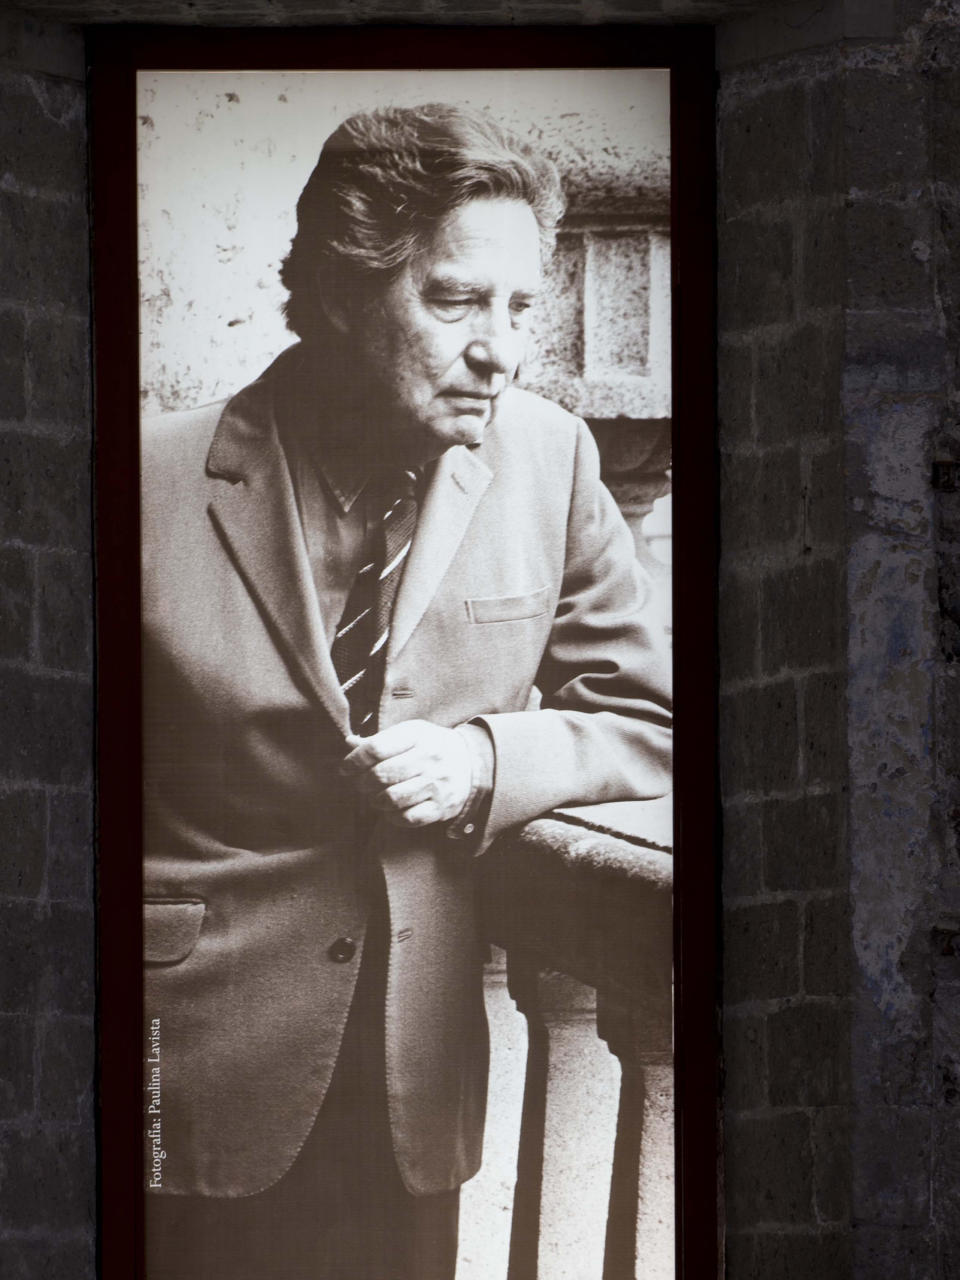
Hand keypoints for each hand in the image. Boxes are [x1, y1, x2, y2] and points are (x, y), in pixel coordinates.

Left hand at [340, 720, 472, 827]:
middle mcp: (429, 758)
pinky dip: (392, 817)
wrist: (472, 763)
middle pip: (380, 775)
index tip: (346, 768)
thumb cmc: (431, 747)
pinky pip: (407, 818)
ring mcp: (437, 784)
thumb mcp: (410, 734)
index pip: (376, 748)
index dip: (354, 760)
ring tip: (376, 797)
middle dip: (362, 783)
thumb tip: (349, 743)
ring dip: (376, 801)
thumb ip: (380, 740)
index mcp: (417, 735)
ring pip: (391, 799)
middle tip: (361, 784)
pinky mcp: (441, 807)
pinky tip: (392, 809)